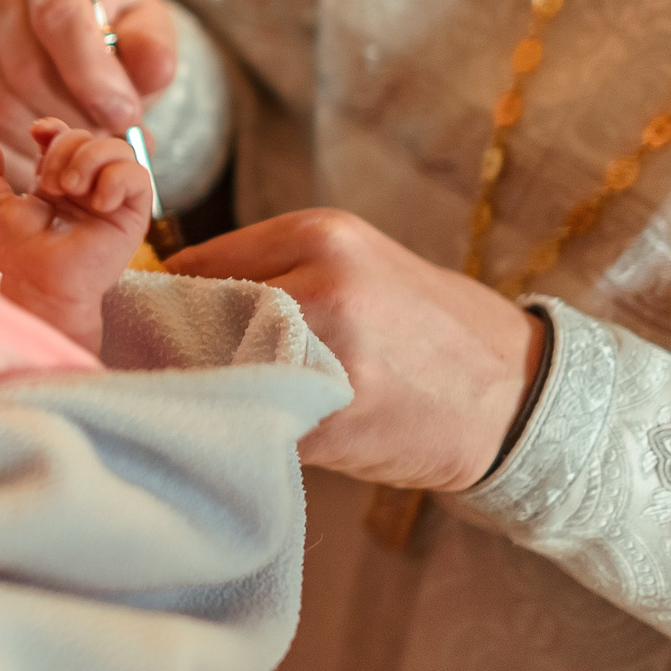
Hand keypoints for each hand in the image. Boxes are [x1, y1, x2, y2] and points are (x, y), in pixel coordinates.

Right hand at [0, 0, 178, 185]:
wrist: (85, 25)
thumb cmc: (119, 23)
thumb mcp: (151, 27)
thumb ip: (154, 48)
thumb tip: (153, 70)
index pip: (58, 15)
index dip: (92, 74)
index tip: (125, 114)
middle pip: (25, 68)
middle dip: (75, 114)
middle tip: (114, 135)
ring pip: (0, 104)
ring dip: (51, 138)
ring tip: (90, 139)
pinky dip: (23, 153)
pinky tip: (59, 152)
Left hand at [0, 121, 153, 354]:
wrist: (38, 283)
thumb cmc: (20, 252)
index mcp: (61, 178)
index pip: (69, 135)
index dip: (57, 128)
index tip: (38, 133)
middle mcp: (89, 184)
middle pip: (90, 137)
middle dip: (65, 150)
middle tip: (50, 185)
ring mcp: (112, 197)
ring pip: (119, 149)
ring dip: (91, 159)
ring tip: (71, 188)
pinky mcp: (133, 215)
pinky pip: (139, 177)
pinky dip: (117, 179)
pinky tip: (96, 202)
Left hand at [165, 210, 545, 491]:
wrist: (518, 396)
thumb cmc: (424, 330)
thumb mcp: (355, 266)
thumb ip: (270, 269)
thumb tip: (165, 299)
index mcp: (321, 235)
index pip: (191, 264)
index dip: (163, 305)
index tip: (151, 333)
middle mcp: (321, 284)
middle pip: (193, 318)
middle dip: (176, 351)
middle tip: (172, 377)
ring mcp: (329, 353)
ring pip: (217, 373)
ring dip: (208, 394)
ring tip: (221, 405)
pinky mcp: (334, 419)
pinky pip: (256, 424)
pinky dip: (250, 433)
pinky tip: (268, 434)